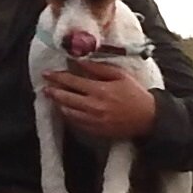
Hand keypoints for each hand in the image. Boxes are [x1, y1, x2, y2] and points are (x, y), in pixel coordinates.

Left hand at [41, 59, 159, 141]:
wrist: (148, 117)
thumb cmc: (134, 93)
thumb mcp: (119, 75)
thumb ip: (98, 68)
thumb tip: (79, 62)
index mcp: (99, 90)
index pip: (72, 82)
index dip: (57, 77)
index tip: (46, 74)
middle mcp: (93, 106)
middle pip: (65, 98)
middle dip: (53, 92)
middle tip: (45, 87)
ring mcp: (93, 120)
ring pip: (68, 112)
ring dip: (59, 104)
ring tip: (53, 98)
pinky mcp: (95, 131)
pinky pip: (75, 123)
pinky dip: (69, 116)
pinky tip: (67, 110)